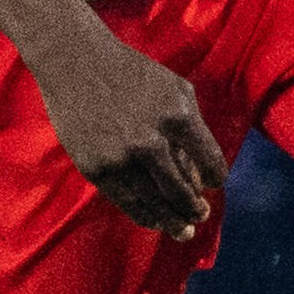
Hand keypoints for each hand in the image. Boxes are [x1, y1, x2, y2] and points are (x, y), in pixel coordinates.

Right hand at [33, 26, 229, 235]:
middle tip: (201, 215)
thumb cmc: (132, 73)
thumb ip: (193, 127)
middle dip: (195, 208)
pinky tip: (155, 222)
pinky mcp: (95, 168)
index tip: (215, 185)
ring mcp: (120, 158)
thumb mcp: (176, 88)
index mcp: (178, 117)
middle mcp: (150, 141)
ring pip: (154, 203)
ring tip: (184, 230)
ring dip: (172, 221)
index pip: (210, 161)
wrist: (76, 63)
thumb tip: (200, 171)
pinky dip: (144, 215)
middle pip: (182, 191)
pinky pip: (125, 201)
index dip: (216, 178)